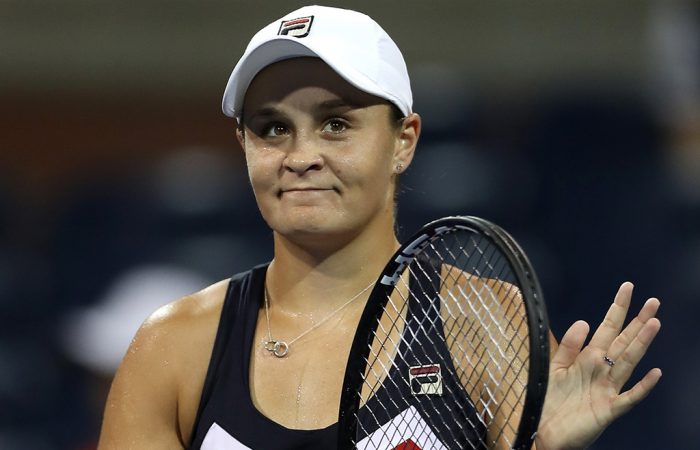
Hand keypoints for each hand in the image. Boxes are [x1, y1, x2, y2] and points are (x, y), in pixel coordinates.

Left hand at [535, 282, 661, 449]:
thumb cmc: (550, 400)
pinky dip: (642, 386)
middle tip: (654, 301)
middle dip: (638, 321)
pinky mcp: (608, 409)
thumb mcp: (555, 367)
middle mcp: (601, 370)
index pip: (607, 328)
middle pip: (624, 341)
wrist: (543, 431)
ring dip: (641, 344)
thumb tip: (584, 321)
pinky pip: (629, 397)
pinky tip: (655, 373)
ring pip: (628, 362)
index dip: (617, 308)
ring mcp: (607, 389)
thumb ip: (569, 345)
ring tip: (654, 323)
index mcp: (588, 358)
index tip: (627, 288)